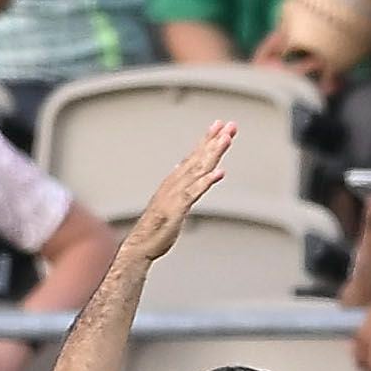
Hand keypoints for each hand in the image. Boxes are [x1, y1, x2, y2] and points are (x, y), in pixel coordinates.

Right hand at [124, 121, 236, 261]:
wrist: (141, 244)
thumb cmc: (156, 227)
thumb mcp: (172, 203)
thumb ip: (182, 188)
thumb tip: (189, 175)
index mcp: (175, 181)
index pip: (194, 156)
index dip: (207, 140)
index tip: (220, 126)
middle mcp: (175, 183)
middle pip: (198, 158)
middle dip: (215, 140)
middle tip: (230, 125)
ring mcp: (175, 194)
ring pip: (198, 169)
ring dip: (213, 153)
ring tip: (226, 139)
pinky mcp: (177, 208)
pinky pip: (194, 192)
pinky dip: (206, 181)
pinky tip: (219, 173)